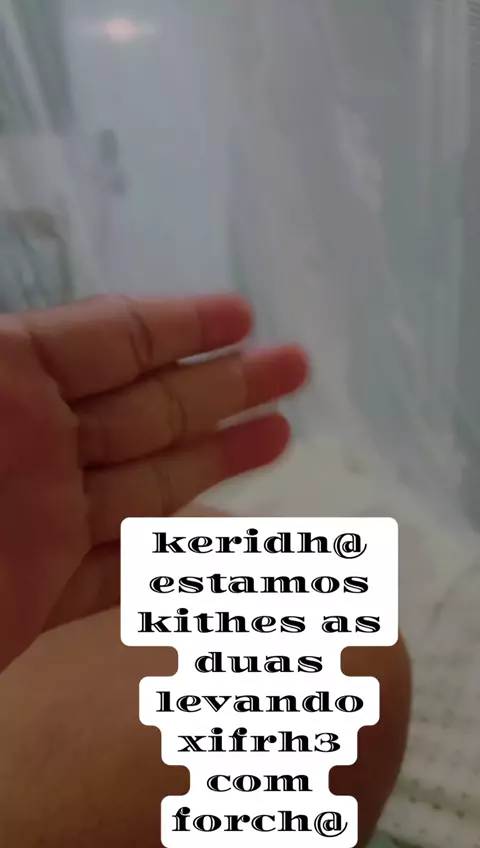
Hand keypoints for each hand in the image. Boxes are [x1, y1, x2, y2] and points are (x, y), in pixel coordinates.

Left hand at [0, 293, 307, 670]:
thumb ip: (11, 356)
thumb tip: (61, 325)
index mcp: (1, 382)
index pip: (108, 340)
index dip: (178, 325)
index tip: (241, 316)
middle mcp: (28, 444)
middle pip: (146, 407)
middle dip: (224, 385)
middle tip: (296, 367)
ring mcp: (36, 523)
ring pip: (147, 484)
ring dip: (216, 460)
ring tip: (284, 434)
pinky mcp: (34, 599)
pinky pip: (119, 572)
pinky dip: (175, 557)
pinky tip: (227, 538)